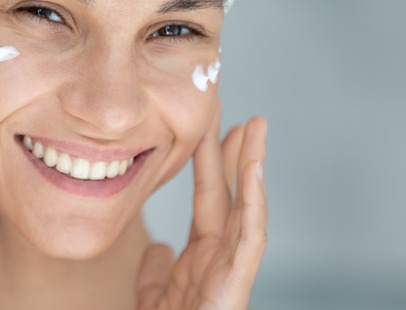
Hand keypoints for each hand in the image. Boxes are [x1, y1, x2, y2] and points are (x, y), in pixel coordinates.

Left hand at [135, 101, 267, 309]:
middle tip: (240, 114)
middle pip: (230, 196)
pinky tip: (253, 167)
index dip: (208, 165)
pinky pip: (252, 236)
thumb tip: (156, 248)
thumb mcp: (150, 300)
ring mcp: (231, 271)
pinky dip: (255, 201)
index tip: (207, 129)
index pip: (207, 201)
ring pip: (247, 207)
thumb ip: (153, 275)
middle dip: (235, 154)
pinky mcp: (237, 283)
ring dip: (252, 165)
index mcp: (200, 260)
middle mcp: (220, 260)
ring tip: (255, 126)